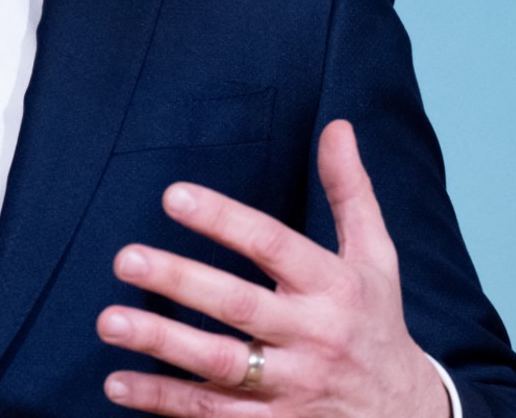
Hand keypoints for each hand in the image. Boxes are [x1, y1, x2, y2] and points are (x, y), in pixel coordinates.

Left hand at [95, 120, 450, 417]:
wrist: (406, 415)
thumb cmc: (376, 323)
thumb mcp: (377, 257)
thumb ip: (351, 191)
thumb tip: (337, 127)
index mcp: (334, 287)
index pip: (273, 245)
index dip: (223, 219)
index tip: (174, 196)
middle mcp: (312, 336)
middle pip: (239, 306)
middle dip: (180, 281)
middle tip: (126, 258)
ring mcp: (291, 387)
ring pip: (218, 365)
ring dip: (161, 343)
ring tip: (109, 321)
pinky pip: (210, 415)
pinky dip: (162, 400)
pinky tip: (118, 382)